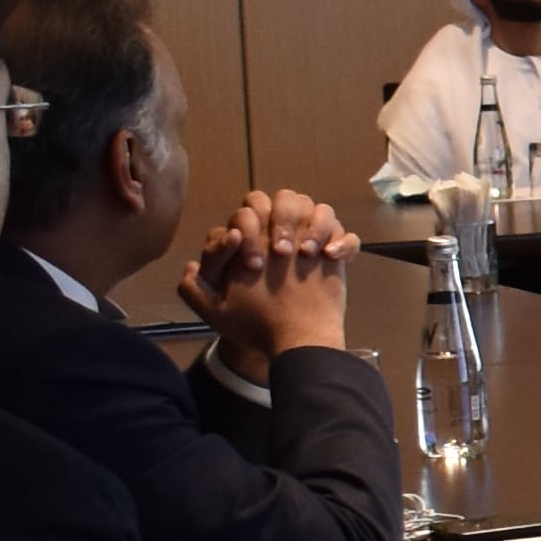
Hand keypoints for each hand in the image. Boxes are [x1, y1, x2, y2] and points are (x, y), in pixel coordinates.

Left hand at [210, 190, 353, 358]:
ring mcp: (310, 242)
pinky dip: (343, 242)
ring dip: (314, 225)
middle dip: (281, 220)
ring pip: (317, 208)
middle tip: (280, 253)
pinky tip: (331, 259)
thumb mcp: (214, 310)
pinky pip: (347, 234)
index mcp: (251, 239)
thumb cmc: (252, 324)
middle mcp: (280, 234)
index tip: (252, 264)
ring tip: (306, 255)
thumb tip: (203, 255)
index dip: (246, 230)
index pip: (247, 212)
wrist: (289, 341)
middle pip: (284, 199)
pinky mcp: (334, 256)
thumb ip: (194, 286)